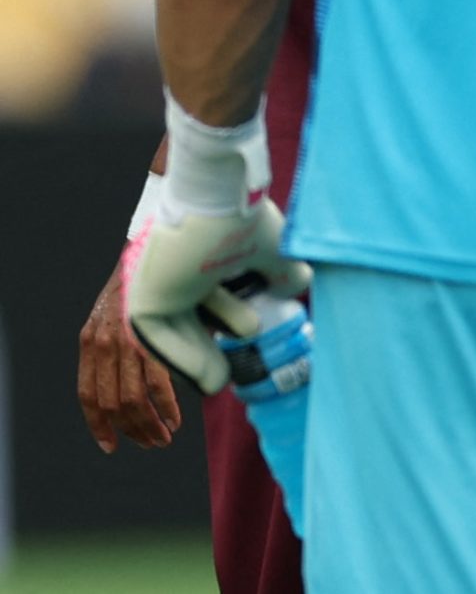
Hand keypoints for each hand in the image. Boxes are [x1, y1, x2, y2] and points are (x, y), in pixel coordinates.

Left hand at [77, 258, 181, 451]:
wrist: (154, 241)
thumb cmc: (146, 278)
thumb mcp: (125, 313)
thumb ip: (133, 343)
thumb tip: (150, 373)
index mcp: (91, 340)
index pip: (87, 395)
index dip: (97, 425)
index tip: (110, 445)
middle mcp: (101, 343)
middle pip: (110, 404)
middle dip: (131, 431)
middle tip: (151, 443)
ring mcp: (124, 340)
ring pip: (130, 399)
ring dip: (148, 425)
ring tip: (164, 437)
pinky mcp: (148, 336)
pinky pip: (155, 383)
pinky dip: (165, 406)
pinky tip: (176, 418)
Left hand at [123, 200, 309, 393]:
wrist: (220, 199)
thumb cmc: (245, 220)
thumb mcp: (274, 251)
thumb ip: (284, 271)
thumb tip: (298, 286)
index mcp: (205, 258)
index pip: (214, 297)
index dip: (231, 320)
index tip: (252, 339)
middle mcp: (180, 271)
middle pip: (194, 319)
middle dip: (214, 347)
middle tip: (234, 370)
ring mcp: (160, 283)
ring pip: (177, 331)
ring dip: (199, 358)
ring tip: (221, 382)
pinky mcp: (145, 296)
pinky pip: (160, 338)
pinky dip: (183, 358)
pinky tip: (207, 378)